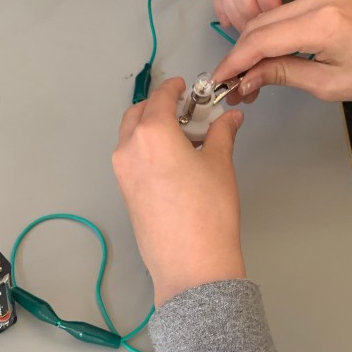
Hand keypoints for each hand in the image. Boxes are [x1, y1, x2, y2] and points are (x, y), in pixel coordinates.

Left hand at [114, 78, 245, 305]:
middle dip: (160, 107)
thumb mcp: (220, 165)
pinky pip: (131, 158)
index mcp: (151, 133)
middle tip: (188, 113)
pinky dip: (147, 150)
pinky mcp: (124, 192)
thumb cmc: (208, 213)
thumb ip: (222, 134)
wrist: (191, 263)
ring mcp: (122, 173)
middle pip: (138, 114)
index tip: (187, 87)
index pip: (160, 97)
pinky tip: (173, 162)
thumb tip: (230, 119)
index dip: (175, 88)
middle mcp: (128, 149)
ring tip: (185, 140)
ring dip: (152, 129)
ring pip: (131, 136)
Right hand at [213, 0, 351, 102]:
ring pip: (267, 16)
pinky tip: (262, 58)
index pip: (261, 39)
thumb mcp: (329, 84)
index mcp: (322, 23)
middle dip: (238, 55)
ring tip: (245, 78)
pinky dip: (266, 35)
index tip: (219, 82)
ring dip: (250, 46)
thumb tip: (247, 79)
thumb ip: (284, 74)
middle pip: (259, 23)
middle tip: (230, 86)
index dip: (234, 62)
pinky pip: (282, 12)